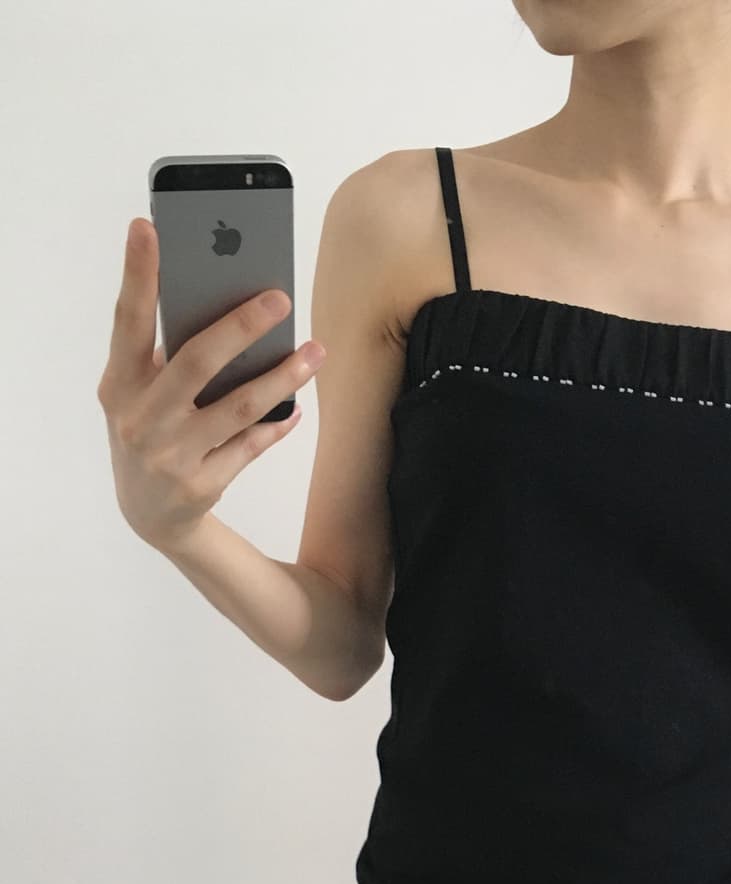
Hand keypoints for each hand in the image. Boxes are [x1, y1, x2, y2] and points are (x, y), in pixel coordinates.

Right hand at [97, 217, 325, 552]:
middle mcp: (140, 418)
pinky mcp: (201, 484)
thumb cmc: (151, 431)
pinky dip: (277, 425)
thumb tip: (230, 306)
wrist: (150, 515)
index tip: (147, 227)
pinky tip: (298, 408)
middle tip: (281, 297)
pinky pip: (250, 446)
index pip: (128, 321)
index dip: (137, 274)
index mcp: (119, 384)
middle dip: (240, 326)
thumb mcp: (141, 395)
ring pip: (237, 407)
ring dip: (282, 377)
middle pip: (196, 362)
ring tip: (316, 352)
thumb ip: (168, 356)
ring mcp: (171, 455)